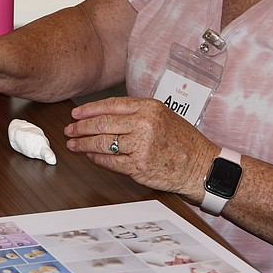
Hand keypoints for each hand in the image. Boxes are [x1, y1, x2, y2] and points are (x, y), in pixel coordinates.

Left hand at [64, 96, 216, 199]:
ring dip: (84, 144)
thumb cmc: (184, 141)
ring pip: (103, 143)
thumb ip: (137, 112)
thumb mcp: (163, 115)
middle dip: (81, 127)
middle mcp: (144, 124)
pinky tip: (90, 156)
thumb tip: (106, 115)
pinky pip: (111, 162)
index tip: (76, 114)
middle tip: (70, 130)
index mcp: (149, 108)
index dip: (89, 110)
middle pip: (102, 124)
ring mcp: (141, 146)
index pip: (111, 105)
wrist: (202, 166)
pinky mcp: (139, 167)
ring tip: (74, 144)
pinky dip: (97, 158)